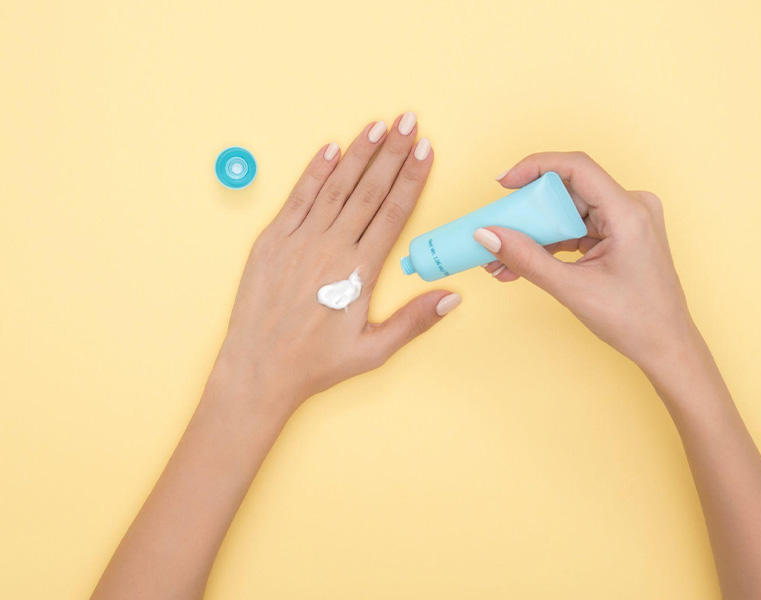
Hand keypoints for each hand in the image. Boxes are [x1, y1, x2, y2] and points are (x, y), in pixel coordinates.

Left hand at [211, 114, 460, 419]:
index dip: (412, 178)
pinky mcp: (270, 242)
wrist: (258, 370)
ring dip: (358, 153)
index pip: (393, 212)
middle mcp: (330, 248)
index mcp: (358, 272)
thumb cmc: (316, 365)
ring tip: (378, 126)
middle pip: (368, 190)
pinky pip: (297, 198)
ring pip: (335, 187)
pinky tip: (330, 148)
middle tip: (409, 121)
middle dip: (392, 153)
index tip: (426, 151)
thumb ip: (415, 320)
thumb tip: (454, 296)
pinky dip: (314, 172)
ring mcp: (298, 242)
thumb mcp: (374, 351)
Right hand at [477, 152, 695, 373]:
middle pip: (569, 192)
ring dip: (536, 234)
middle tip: (497, 231)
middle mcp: (633, 207)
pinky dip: (553, 244)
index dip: (535, 167)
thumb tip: (488, 235)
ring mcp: (630, 220)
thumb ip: (526, 259)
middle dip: (529, 214)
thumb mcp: (572, 289)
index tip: (504, 183)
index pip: (576, 167)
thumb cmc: (635, 321)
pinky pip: (579, 228)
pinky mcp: (623, 234)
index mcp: (629, 213)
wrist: (666, 346)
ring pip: (570, 212)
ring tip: (502, 260)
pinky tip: (524, 263)